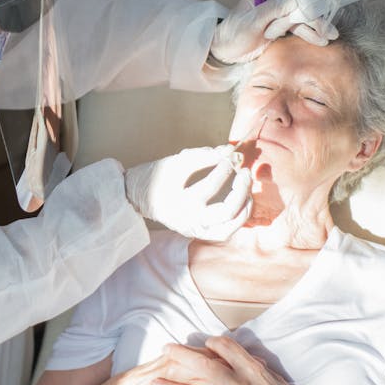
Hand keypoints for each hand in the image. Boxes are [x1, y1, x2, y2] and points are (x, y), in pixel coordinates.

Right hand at [124, 146, 251, 240]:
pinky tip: (244, 201)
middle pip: (226, 211)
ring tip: (246, 185)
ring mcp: (195, 230)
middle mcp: (188, 221)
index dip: (223, 167)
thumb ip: (202, 155)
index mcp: (179, 204)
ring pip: (230, 226)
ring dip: (244, 205)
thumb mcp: (175, 162)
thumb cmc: (155, 177)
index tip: (228, 154)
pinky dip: (239, 217)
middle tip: (244, 170)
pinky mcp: (199, 233)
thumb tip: (229, 150)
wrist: (137, 197)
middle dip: (240, 189)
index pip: (209, 186)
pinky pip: (226, 232)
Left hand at [210, 0, 336, 63]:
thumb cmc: (232, 34)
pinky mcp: (281, 27)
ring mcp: (278, 13)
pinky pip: (298, 27)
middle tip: (323, 26)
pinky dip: (309, 33)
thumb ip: (270, 10)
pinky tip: (320, 40)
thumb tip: (292, 1)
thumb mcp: (250, 22)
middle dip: (311, 12)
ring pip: (301, 15)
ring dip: (315, 25)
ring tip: (328, 35)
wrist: (225, 52)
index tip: (302, 5)